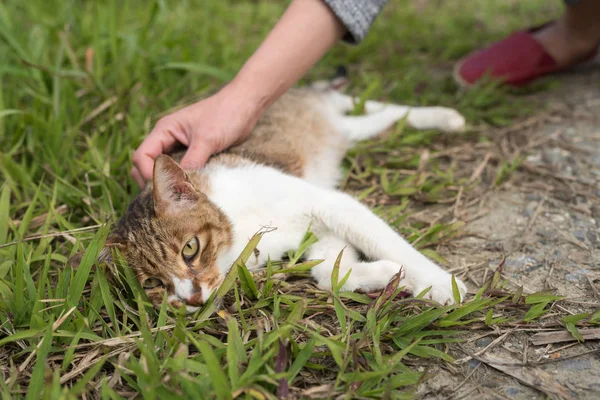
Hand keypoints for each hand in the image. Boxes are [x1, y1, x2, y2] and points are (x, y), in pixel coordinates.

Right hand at [131, 83, 260, 187]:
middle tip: (167, 199)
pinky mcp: (193, 154)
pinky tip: (189, 192)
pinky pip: (179, 171)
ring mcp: (179, 147)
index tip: (163, 189)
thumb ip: (193, 161)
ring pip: (162, 170)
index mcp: (164, 130)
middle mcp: (168, 139)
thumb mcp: (207, 139)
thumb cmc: (226, 114)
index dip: (148, 174)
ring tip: (177, 199)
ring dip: (166, 183)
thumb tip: (180, 185)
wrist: (246, 105)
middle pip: (146, 165)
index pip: (142, 156)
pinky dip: (180, 181)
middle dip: (152, 182)